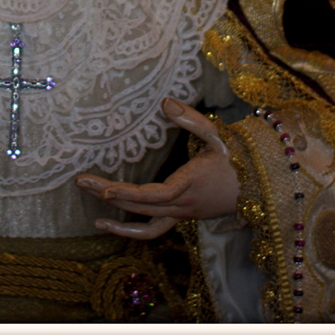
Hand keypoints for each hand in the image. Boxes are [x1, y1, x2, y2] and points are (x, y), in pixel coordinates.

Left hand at [74, 97, 238, 238]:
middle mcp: (183, 204)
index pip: (155, 194)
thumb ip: (190, 119)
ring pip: (146, 224)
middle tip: (80, 182)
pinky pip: (153, 231)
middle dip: (109, 195)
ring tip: (93, 214)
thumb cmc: (232, 159)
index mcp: (189, 183)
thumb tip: (165, 101)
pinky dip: (131, 232)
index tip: (105, 189)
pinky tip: (108, 224)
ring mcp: (181, 215)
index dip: (128, 195)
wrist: (254, 188)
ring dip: (118, 220)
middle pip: (141, 206)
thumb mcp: (214, 135)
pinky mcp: (179, 219)